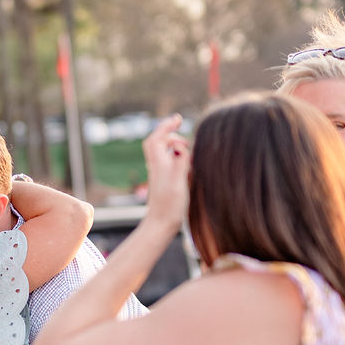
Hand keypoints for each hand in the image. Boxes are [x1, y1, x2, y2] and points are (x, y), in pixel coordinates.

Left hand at [142, 115, 189, 231]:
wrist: (160, 226)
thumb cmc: (170, 206)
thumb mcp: (179, 181)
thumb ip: (180, 161)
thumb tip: (179, 146)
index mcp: (159, 164)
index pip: (156, 138)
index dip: (166, 126)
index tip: (178, 119)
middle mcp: (156, 168)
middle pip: (157, 143)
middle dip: (169, 134)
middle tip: (185, 138)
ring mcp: (159, 176)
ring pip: (162, 153)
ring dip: (173, 146)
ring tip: (188, 149)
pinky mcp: (163, 184)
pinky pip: (168, 164)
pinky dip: (176, 159)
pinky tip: (187, 166)